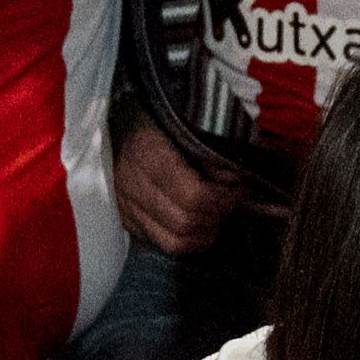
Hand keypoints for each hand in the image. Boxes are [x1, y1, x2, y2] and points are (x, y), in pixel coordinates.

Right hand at [113, 115, 241, 255]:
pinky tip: (198, 221)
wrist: (119, 116)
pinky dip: (187, 239)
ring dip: (204, 232)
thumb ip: (214, 146)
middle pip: (186, 222)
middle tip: (231, 199)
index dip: (225, 198)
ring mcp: (125, 205)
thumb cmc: (162, 116)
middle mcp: (132, 185)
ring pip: (175, 242)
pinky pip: (162, 243)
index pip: (194, 197)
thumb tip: (237, 175)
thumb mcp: (189, 119)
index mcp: (148, 154)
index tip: (239, 186)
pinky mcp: (126, 219)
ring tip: (217, 212)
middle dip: (218, 215)